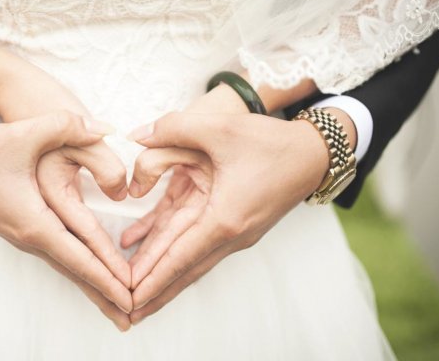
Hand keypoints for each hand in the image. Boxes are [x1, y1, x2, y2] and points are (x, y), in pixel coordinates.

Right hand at [0, 111, 132, 329]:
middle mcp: (29, 236)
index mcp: (33, 222)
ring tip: (116, 305)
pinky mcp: (22, 229)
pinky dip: (79, 269)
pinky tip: (90, 274)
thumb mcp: (23, 134)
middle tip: (133, 316)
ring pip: (67, 267)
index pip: (79, 257)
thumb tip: (106, 128)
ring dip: (93, 285)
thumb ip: (66, 126)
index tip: (131, 296)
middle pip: (75, 273)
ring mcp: (24, 236)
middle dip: (105, 294)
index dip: (107, 276)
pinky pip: (58, 256)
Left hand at [124, 111, 331, 324]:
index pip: (179, 257)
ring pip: (189, 259)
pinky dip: (171, 247)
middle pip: (183, 269)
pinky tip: (144, 243)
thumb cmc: (270, 142)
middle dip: (154, 291)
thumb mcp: (219, 127)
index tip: (130, 299)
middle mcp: (230, 234)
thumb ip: (173, 128)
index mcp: (224, 218)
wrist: (313, 154)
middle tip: (125, 311)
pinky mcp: (233, 224)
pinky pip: (196, 241)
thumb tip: (137, 136)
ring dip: (162, 275)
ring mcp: (234, 233)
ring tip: (135, 293)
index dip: (152, 278)